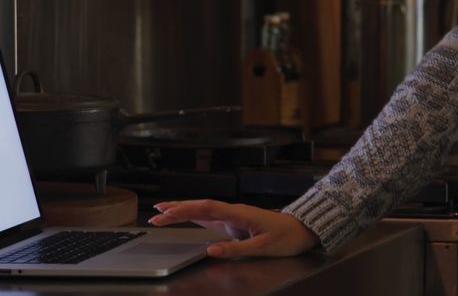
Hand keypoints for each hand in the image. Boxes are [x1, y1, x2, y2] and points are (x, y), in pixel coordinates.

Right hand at [148, 200, 319, 258]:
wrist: (302, 229)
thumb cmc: (286, 236)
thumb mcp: (263, 247)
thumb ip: (236, 248)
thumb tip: (212, 250)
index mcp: (239, 213)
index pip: (207, 208)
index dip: (185, 210)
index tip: (167, 212)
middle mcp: (234, 211)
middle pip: (200, 206)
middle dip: (177, 209)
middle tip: (155, 212)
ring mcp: (233, 216)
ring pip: (203, 209)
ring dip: (183, 210)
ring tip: (162, 212)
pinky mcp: (234, 222)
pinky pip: (210, 216)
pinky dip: (194, 216)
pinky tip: (184, 216)